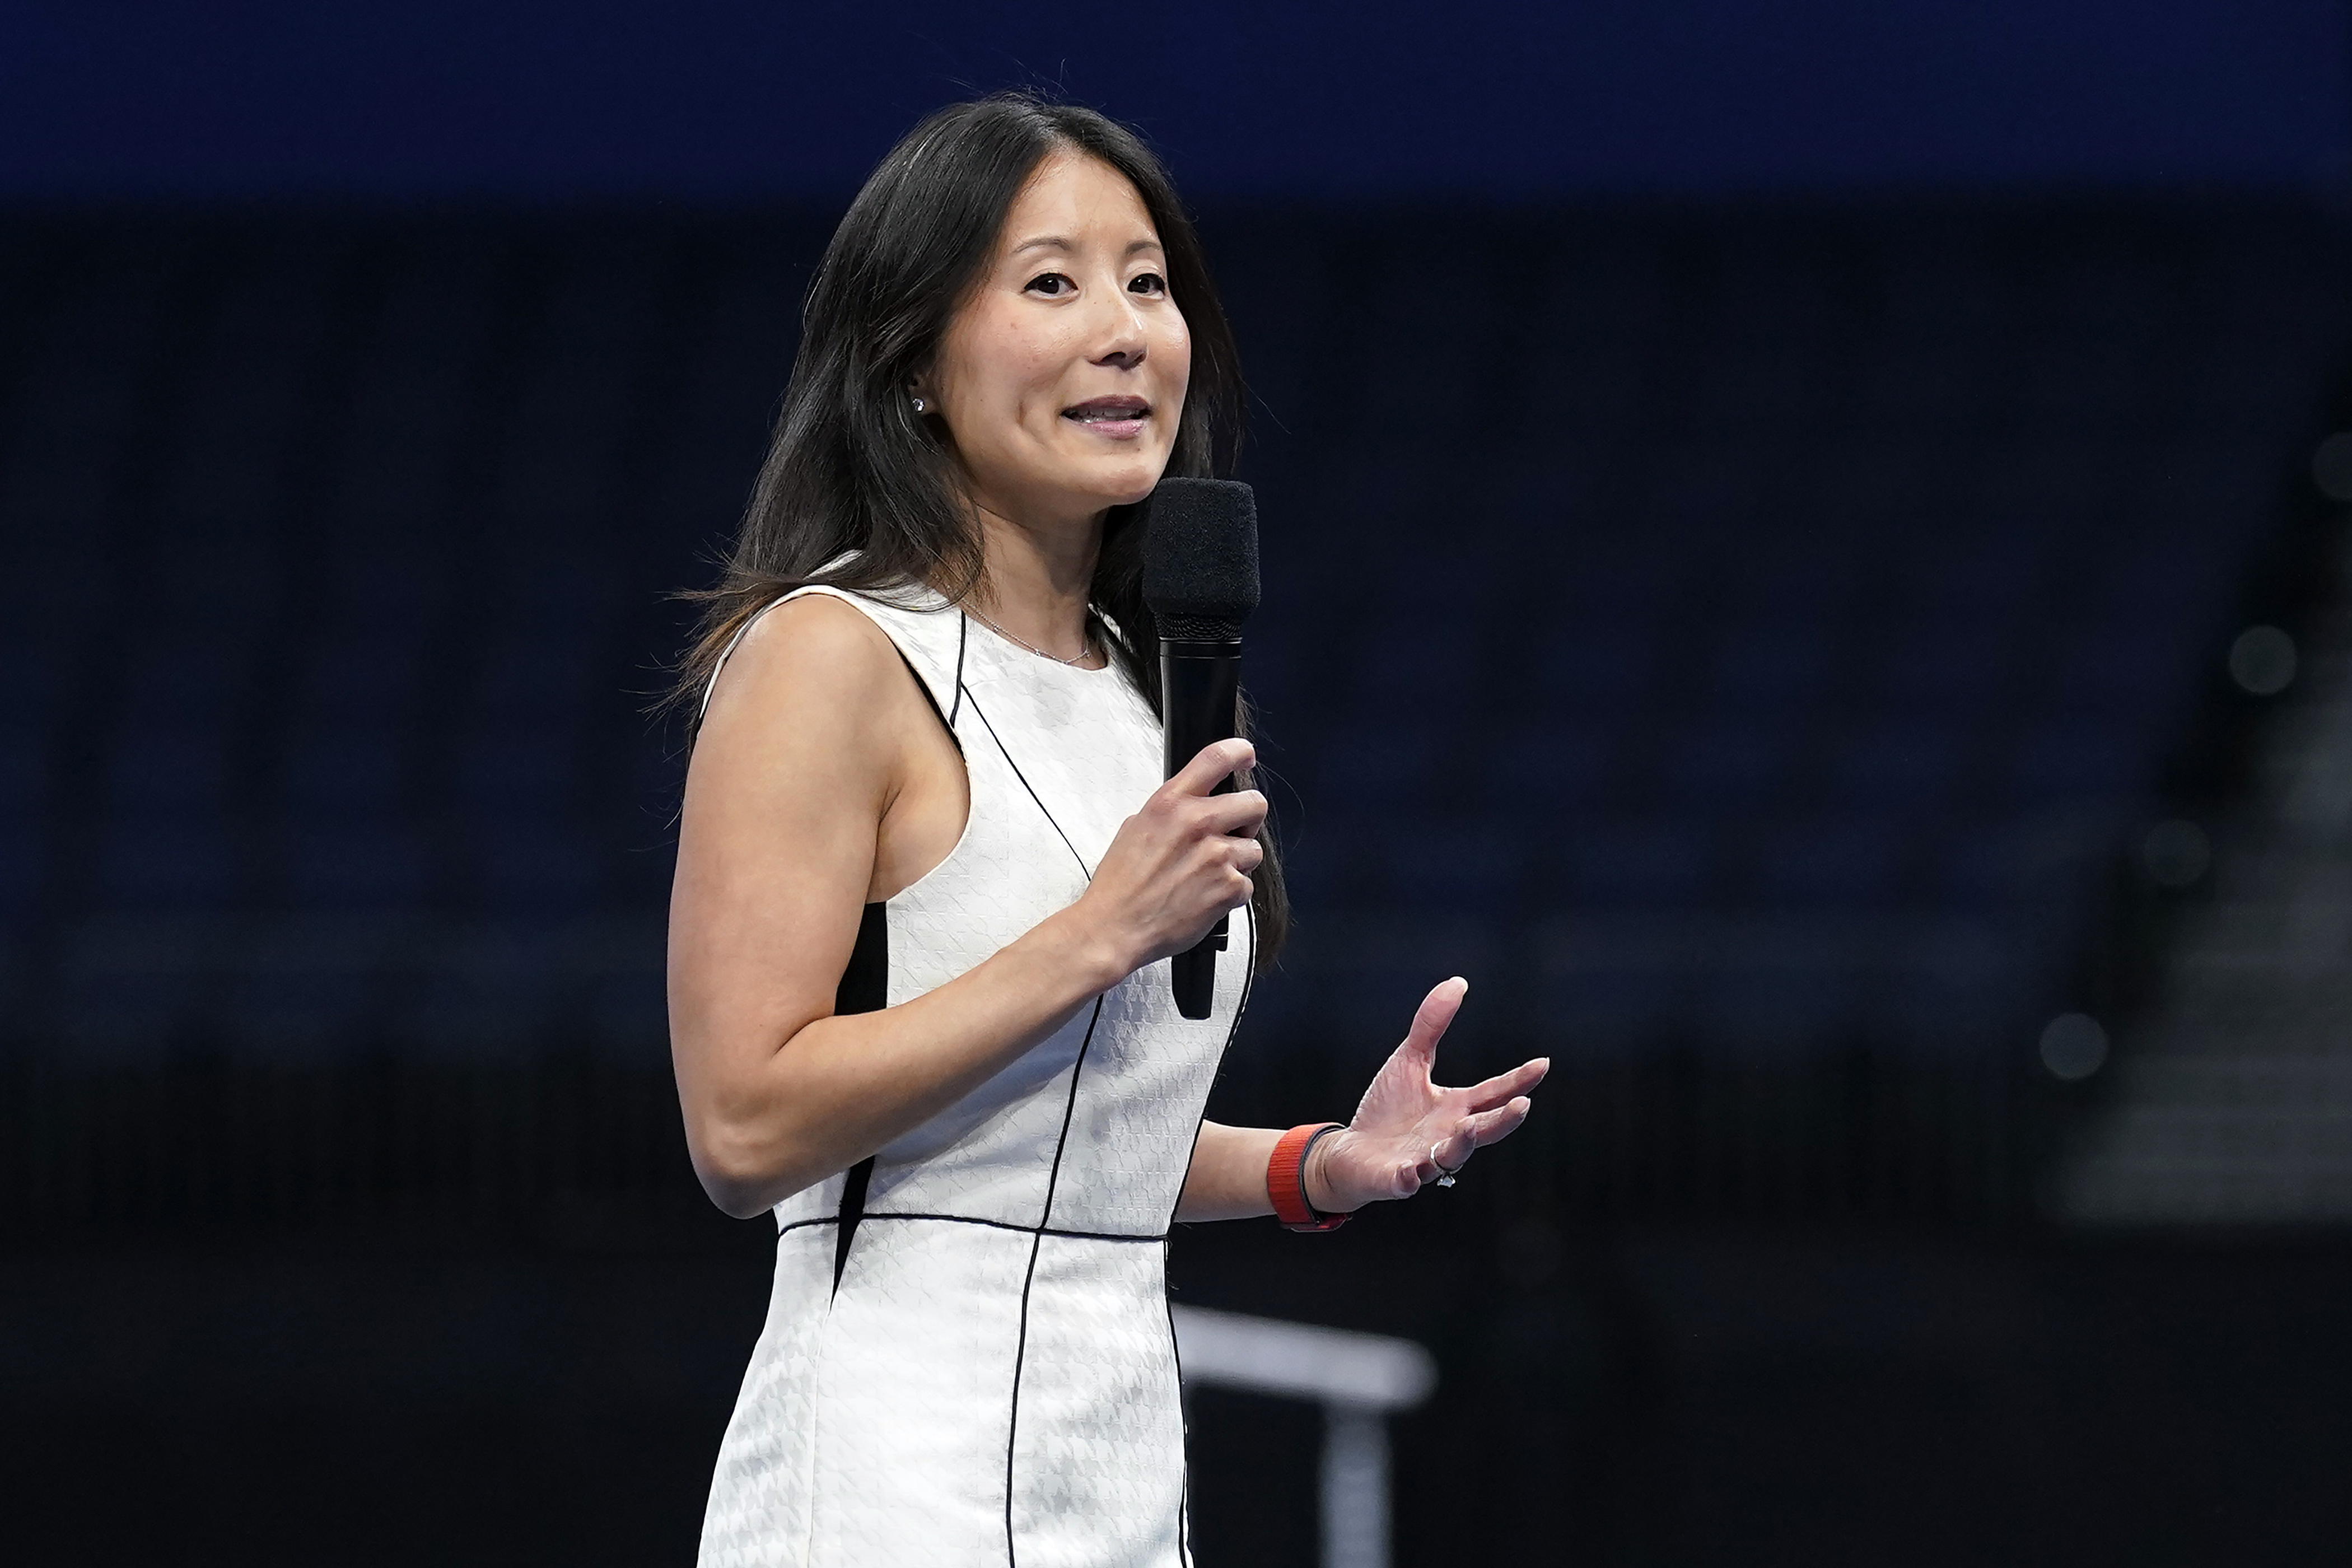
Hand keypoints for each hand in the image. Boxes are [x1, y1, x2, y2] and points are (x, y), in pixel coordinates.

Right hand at [1076, 738, 1266, 973]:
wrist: (1114, 928)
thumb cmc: (1120, 885)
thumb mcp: (1133, 830)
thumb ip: (1168, 813)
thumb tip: (1188, 807)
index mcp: (1170, 802)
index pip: (1217, 758)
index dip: (1240, 753)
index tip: (1246, 757)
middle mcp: (1197, 823)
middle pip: (1254, 803)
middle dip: (1247, 819)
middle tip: (1232, 834)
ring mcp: (1216, 856)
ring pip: (1254, 850)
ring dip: (1237, 862)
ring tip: (1208, 876)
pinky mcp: (1228, 888)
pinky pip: (1247, 885)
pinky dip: (1231, 894)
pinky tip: (1205, 898)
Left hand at [1306, 978, 1547, 1213]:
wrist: (1351, 1152)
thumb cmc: (1387, 1110)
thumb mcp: (1409, 1061)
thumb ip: (1431, 1026)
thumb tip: (1459, 981)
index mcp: (1456, 1109)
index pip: (1493, 1094)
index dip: (1518, 1080)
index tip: (1543, 1063)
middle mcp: (1448, 1136)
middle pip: (1484, 1130)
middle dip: (1504, 1120)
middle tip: (1523, 1105)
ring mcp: (1425, 1160)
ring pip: (1451, 1157)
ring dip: (1461, 1144)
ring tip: (1467, 1127)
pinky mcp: (1397, 1178)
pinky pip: (1406, 1181)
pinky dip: (1409, 1178)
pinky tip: (1410, 1171)